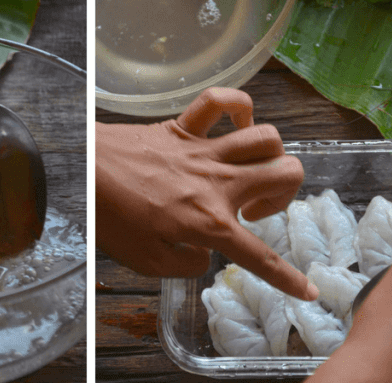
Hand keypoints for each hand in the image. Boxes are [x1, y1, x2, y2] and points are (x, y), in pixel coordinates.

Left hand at [96, 87, 315, 298]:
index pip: (260, 257)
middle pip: (286, 173)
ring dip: (270, 155)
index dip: (288, 278)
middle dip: (286, 194)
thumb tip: (204, 253)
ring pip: (267, 136)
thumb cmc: (111, 218)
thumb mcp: (149, 262)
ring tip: (247, 171)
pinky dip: (237, 106)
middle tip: (255, 210)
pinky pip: (220, 101)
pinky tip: (235, 124)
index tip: (307, 290)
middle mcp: (218, 182)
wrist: (84, 171)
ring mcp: (204, 149)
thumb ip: (188, 264)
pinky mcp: (184, 126)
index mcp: (210, 223)